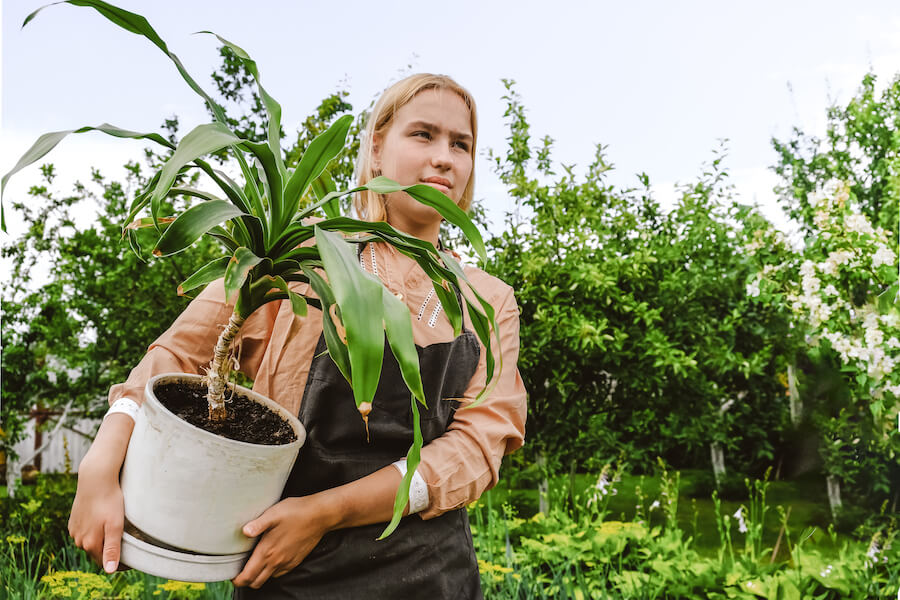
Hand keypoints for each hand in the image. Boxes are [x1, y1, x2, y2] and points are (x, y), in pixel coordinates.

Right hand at [68, 413, 132, 572]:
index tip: (132, 558)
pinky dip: (94, 530)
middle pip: (97, 552)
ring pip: (90, 541)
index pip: (104, 562)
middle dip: (110, 550)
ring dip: (101, 539)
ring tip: (115, 531)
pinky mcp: (73, 520)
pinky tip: (102, 521)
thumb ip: (112, 549)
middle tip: (126, 542)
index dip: (118, 562)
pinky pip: (85, 531)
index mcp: (90, 543)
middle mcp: (79, 540)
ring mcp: (74, 530)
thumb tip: (110, 571)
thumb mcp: (115, 525)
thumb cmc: (109, 501)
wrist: (95, 479)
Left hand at [231, 496, 333, 588]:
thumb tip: (244, 531)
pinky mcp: (296, 560)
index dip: (237, 580)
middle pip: (256, 582)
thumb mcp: (274, 514)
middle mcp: (277, 561)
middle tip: (239, 572)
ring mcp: (287, 562)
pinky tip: (271, 561)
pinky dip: (271, 572)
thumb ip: (257, 524)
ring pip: (268, 579)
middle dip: (245, 581)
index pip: (248, 576)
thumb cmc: (296, 512)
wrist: (320, 515)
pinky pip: (280, 573)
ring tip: (253, 566)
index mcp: (267, 552)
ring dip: (259, 576)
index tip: (231, 575)